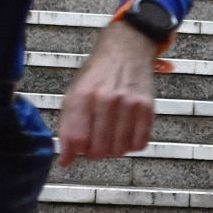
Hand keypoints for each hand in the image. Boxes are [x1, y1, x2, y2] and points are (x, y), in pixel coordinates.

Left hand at [56, 22, 155, 165]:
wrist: (126, 51)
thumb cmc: (98, 75)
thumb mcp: (74, 94)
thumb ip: (68, 128)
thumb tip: (65, 160)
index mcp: (83, 96)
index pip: (77, 139)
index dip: (75, 152)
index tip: (77, 151)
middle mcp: (106, 100)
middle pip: (98, 149)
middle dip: (95, 152)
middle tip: (95, 142)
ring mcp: (128, 104)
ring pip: (119, 150)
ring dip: (114, 149)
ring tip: (111, 136)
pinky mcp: (147, 109)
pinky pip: (139, 144)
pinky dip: (131, 145)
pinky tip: (126, 133)